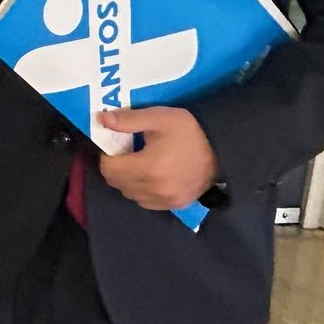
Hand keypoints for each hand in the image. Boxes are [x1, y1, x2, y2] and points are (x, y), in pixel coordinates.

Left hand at [97, 107, 218, 210]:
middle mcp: (154, 189)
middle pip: (116, 183)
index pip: (109, 169)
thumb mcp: (159, 117)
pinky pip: (145, 202)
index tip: (116, 145)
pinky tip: (151, 176)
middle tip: (127, 152)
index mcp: (149, 167)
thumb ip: (128, 120)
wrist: (221, 150)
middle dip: (115, 167)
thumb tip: (102, 120)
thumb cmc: (189, 131)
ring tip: (139, 163)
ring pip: (129, 194)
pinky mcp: (174, 206)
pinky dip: (141, 190)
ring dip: (127, 180)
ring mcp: (165, 201)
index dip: (107, 155)